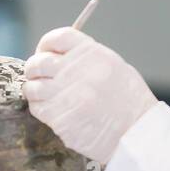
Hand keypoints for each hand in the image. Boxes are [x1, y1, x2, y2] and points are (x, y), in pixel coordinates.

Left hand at [22, 27, 156, 163]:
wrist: (137, 132)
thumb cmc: (129, 100)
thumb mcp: (113, 66)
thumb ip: (85, 59)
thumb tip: (58, 57)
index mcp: (91, 54)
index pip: (57, 38)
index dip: (45, 44)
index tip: (43, 51)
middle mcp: (75, 72)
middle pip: (39, 62)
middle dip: (34, 68)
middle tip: (37, 74)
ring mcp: (64, 96)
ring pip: (32, 87)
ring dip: (35, 90)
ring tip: (44, 94)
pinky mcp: (59, 118)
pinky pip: (37, 108)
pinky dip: (40, 108)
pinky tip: (51, 109)